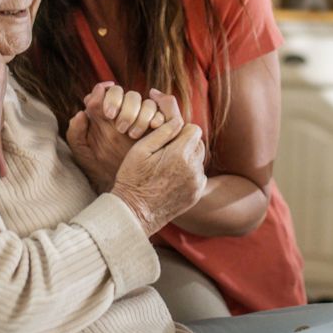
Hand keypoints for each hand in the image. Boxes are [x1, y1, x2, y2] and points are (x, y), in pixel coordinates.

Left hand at [66, 83, 166, 191]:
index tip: (107, 113)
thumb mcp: (84, 155)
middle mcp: (122, 111)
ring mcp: (141, 117)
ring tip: (133, 134)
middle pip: (125, 93)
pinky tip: (153, 128)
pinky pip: (160, 112)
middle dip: (124, 106)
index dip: (106, 96)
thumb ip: (75, 134)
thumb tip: (81, 113)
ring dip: (139, 114)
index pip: (103, 92)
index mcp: (103, 115)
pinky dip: (156, 117)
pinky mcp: (157, 126)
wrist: (124, 189)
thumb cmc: (101, 170)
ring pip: (143, 101)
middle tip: (120, 127)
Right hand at [110, 90, 206, 235]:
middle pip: (198, 143)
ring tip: (167, 165)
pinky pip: (198, 175)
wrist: (134, 213)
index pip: (193, 129)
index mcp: (180, 154)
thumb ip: (163, 131)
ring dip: (187, 157)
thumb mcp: (141, 149)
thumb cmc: (133, 178)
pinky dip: (189, 173)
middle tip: (166, 150)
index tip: (168, 136)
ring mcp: (196, 183)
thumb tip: (177, 119)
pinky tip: (171, 177)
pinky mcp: (196, 194)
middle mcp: (193, 168)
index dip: (181, 129)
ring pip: (199, 159)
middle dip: (185, 142)